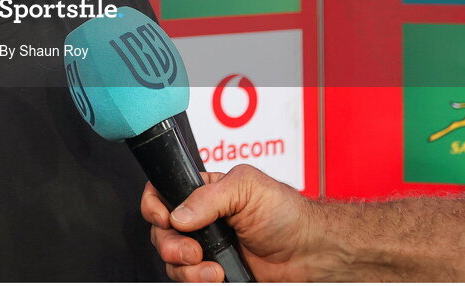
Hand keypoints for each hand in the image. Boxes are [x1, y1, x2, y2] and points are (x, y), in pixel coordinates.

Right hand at [141, 164, 319, 281]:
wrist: (309, 254)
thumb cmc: (286, 214)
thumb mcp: (246, 188)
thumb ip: (208, 196)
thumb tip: (178, 214)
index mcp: (203, 193)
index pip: (162, 193)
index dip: (154, 206)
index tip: (164, 218)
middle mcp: (200, 221)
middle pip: (160, 232)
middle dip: (170, 244)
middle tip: (193, 250)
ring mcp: (205, 249)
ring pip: (171, 261)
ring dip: (187, 268)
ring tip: (213, 268)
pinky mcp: (212, 274)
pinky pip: (187, 279)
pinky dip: (197, 281)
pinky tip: (219, 276)